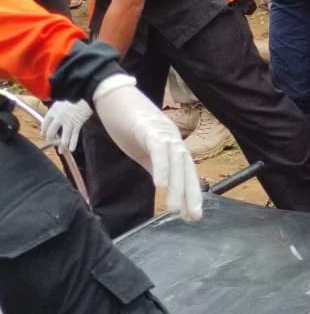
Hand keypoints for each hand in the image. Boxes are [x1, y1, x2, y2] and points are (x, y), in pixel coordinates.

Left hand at [41, 99, 92, 151]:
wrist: (86, 94)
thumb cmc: (75, 96)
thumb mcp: (62, 100)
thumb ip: (58, 108)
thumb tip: (55, 115)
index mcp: (54, 110)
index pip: (45, 123)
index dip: (43, 130)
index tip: (43, 134)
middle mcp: (59, 117)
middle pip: (51, 132)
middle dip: (51, 139)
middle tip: (51, 141)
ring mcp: (68, 122)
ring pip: (63, 137)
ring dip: (62, 145)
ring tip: (61, 150)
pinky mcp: (77, 124)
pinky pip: (74, 136)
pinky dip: (73, 143)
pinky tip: (71, 149)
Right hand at [93, 75, 201, 221]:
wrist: (111, 95)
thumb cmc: (126, 122)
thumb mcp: (142, 149)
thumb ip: (155, 165)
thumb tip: (165, 185)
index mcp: (172, 143)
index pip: (186, 171)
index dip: (191, 192)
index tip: (192, 215)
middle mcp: (172, 137)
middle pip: (187, 167)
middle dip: (191, 193)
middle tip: (192, 217)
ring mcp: (162, 131)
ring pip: (176, 160)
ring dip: (177, 185)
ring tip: (175, 209)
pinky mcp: (148, 127)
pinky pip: (159, 149)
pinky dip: (162, 167)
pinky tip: (159, 186)